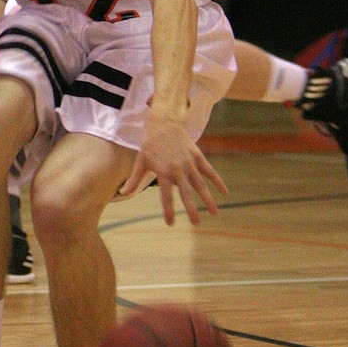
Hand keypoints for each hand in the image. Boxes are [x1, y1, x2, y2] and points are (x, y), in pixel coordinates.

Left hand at [119, 108, 227, 226]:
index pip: (166, 196)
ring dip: (208, 199)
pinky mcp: (197, 155)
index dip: (168, 210)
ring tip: (214, 213)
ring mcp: (189, 162)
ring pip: (201, 184)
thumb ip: (134, 179)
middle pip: (186, 193)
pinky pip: (209, 170)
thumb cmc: (150, 142)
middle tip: (196, 225)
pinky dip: (218, 181)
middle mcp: (178, 169)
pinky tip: (225, 192)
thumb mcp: (140, 160)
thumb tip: (123, 193)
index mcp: (163, 172)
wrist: (164, 121)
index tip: (171, 223)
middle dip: (192, 210)